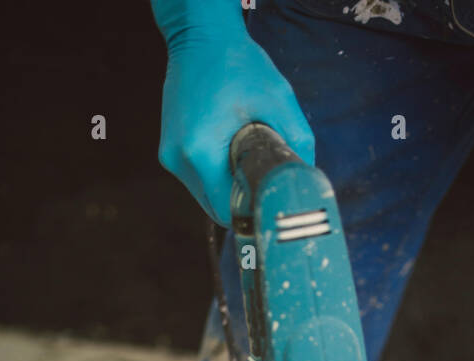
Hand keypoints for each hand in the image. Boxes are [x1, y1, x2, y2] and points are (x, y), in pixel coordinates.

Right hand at [154, 6, 314, 224]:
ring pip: (206, 196)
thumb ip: (298, 145)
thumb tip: (305, 183)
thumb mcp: (280, 102)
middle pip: (216, 208)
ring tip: (246, 161)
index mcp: (200, 151)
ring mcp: (170, 156)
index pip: (228, 211)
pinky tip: (230, 152)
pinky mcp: (168, 150)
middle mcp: (178, 159)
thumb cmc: (239, 64)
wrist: (201, 35)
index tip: (271, 206)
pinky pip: (198, 179)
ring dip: (228, 189)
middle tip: (265, 183)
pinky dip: (216, 175)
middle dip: (242, 201)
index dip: (253, 212)